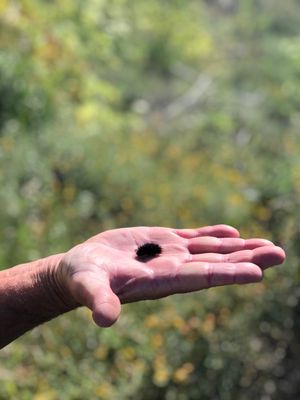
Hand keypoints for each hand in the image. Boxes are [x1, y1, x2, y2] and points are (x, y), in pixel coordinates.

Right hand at [57, 225, 284, 327]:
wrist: (81, 270)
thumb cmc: (83, 279)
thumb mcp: (89, 288)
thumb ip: (100, 301)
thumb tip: (105, 320)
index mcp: (158, 281)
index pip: (199, 278)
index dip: (227, 274)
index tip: (256, 273)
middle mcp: (171, 269)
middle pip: (216, 263)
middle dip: (247, 259)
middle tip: (279, 254)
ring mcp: (169, 255)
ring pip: (211, 249)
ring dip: (240, 247)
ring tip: (269, 245)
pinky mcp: (162, 242)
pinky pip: (194, 237)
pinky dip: (214, 234)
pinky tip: (233, 232)